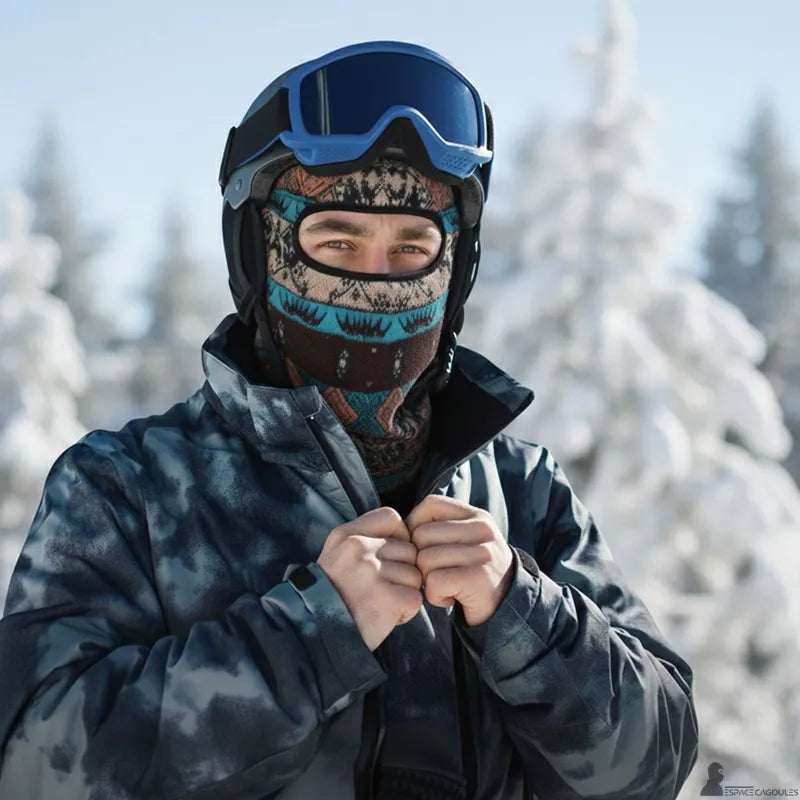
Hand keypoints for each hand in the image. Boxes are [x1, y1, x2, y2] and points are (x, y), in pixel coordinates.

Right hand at [317, 507, 422, 650]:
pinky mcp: (388, 597)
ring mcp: (373, 572)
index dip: (400, 535)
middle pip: (408, 549)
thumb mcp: (336, 556)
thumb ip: (364, 540)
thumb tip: (403, 536)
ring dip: (404, 592)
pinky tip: (387, 616)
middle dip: (403, 571)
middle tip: (383, 589)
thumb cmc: (331, 597)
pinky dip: (406, 611)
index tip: (392, 555)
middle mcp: (359, 548)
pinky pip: (415, 598)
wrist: (317, 634)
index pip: (390, 517)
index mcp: (346, 535)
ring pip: (414, 575)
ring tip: (382, 604)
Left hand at [406, 496, 513, 626]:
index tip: (421, 546)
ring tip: (446, 585)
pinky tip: (450, 598)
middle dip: (420, 558)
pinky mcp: (477, 578)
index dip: (415, 524)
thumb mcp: (466, 540)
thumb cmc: (474, 571)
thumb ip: (441, 527)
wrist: (508, 605)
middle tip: (437, 573)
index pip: (431, 504)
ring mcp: (482, 553)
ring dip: (427, 580)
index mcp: (476, 516)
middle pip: (421, 534)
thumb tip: (401, 527)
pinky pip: (434, 582)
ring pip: (425, 559)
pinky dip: (435, 596)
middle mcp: (482, 530)